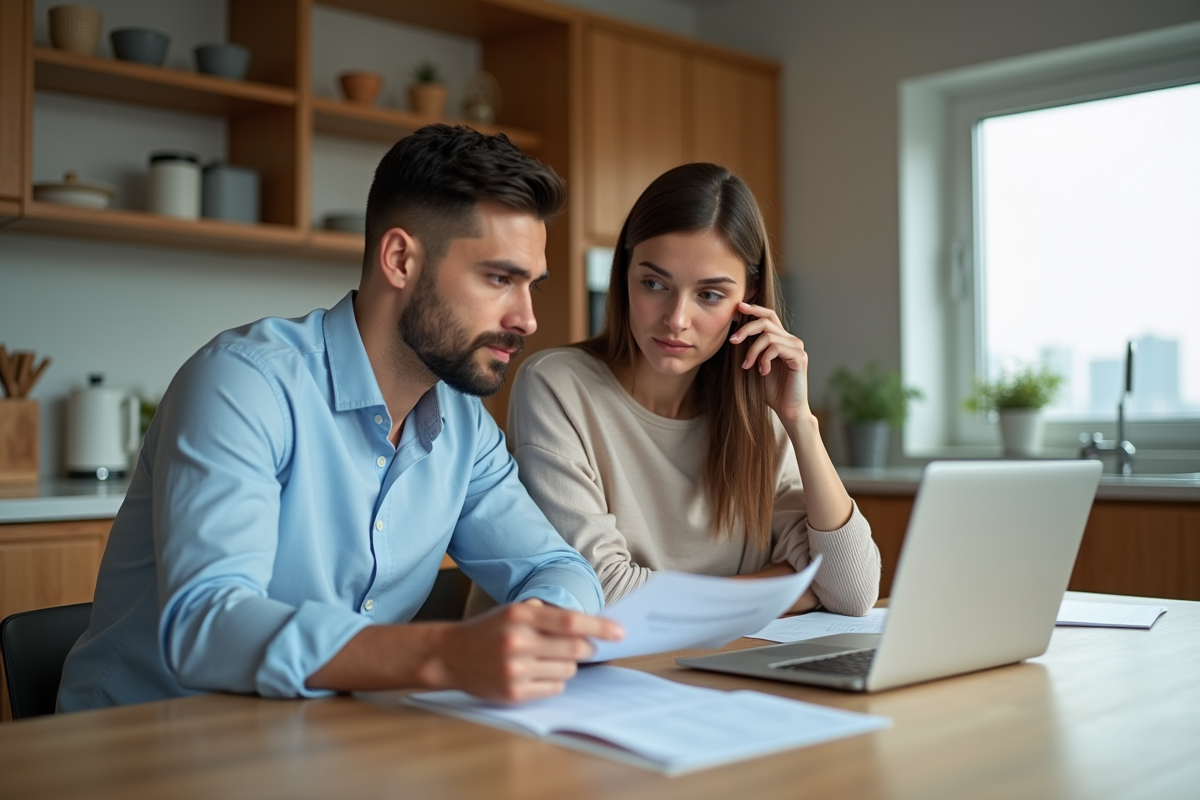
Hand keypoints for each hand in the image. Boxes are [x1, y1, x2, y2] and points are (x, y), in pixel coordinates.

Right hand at [418, 599, 623, 702]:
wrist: (450, 655)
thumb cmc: (490, 630)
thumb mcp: (514, 611)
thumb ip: (547, 615)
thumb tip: (589, 624)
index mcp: (520, 616)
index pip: (570, 621)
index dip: (599, 627)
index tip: (620, 632)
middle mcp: (518, 642)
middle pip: (575, 649)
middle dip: (586, 648)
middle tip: (585, 646)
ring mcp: (515, 670)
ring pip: (567, 670)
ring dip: (566, 664)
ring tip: (546, 658)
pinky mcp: (513, 693)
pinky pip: (554, 688)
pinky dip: (553, 681)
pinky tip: (535, 672)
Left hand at [729, 301, 811, 422]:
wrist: (788, 410)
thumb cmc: (771, 391)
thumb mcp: (755, 366)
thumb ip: (750, 350)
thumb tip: (734, 334)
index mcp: (781, 340)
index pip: (769, 316)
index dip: (754, 308)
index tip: (738, 307)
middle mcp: (791, 340)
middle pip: (766, 321)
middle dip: (746, 329)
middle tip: (732, 341)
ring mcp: (797, 348)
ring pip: (768, 336)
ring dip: (752, 351)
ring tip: (747, 366)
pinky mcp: (800, 357)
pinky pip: (776, 348)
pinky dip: (764, 359)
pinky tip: (763, 372)